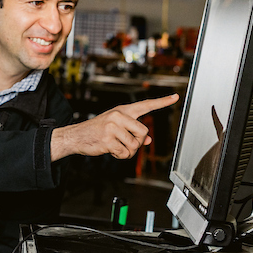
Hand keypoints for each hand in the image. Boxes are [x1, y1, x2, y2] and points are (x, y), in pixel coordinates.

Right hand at [50, 94, 179, 160]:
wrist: (77, 136)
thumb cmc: (98, 130)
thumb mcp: (116, 126)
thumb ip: (133, 131)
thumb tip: (147, 140)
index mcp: (123, 110)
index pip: (146, 105)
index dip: (162, 102)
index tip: (176, 97)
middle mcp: (119, 115)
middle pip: (144, 132)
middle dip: (138, 142)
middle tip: (126, 143)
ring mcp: (112, 127)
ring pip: (135, 145)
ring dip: (129, 151)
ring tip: (117, 147)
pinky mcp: (107, 139)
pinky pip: (124, 153)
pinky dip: (120, 156)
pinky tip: (111, 150)